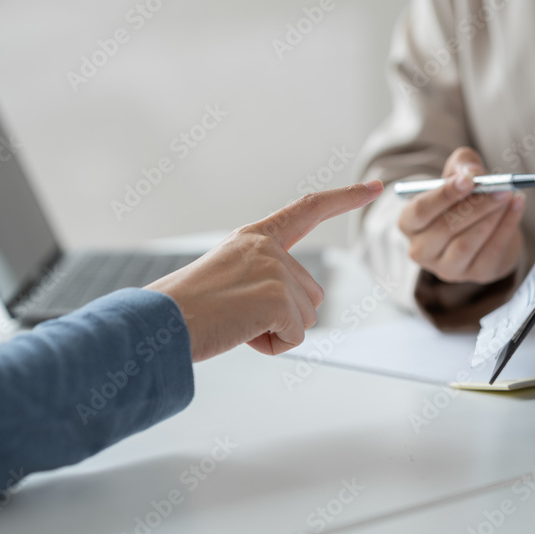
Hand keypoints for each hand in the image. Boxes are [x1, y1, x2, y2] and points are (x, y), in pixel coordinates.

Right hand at [145, 181, 382, 361]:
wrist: (158, 325)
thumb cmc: (185, 309)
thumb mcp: (226, 278)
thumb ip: (262, 277)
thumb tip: (294, 309)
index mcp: (254, 237)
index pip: (308, 209)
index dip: (345, 198)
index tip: (376, 188)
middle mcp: (268, 248)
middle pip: (311, 293)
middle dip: (282, 317)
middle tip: (236, 317)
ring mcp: (274, 270)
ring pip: (306, 316)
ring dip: (277, 331)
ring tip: (235, 324)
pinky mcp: (277, 298)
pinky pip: (295, 336)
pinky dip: (273, 346)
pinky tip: (241, 335)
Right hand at [398, 147, 525, 283]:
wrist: (485, 230)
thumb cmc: (463, 201)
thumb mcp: (458, 175)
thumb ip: (462, 165)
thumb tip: (475, 172)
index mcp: (409, 224)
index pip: (420, 211)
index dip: (444, 195)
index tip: (468, 180)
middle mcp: (422, 250)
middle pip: (444, 229)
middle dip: (475, 206)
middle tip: (499, 187)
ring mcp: (448, 268)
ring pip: (467, 244)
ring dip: (491, 217)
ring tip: (508, 194)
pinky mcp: (476, 275)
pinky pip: (491, 252)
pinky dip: (508, 226)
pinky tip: (517, 206)